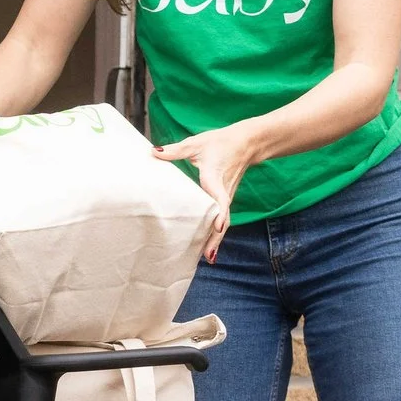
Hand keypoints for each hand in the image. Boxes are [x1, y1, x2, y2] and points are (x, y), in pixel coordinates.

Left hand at [153, 124, 259, 261]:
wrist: (246, 143)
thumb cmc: (221, 143)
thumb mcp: (196, 143)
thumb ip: (176, 150)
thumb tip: (154, 152)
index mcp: (215, 178)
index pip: (220, 198)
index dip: (219, 213)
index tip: (217, 227)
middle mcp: (223, 191)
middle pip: (223, 219)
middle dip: (216, 237)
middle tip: (208, 255)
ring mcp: (226, 196)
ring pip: (224, 222)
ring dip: (217, 239)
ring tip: (208, 257)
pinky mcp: (225, 198)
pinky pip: (223, 218)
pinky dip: (217, 232)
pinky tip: (209, 246)